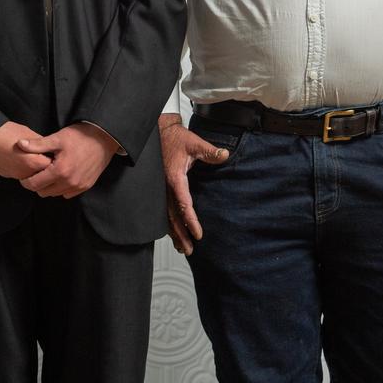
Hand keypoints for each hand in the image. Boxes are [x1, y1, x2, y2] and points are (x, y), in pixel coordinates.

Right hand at [0, 120, 54, 179]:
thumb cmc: (4, 133)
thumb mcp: (27, 134)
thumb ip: (40, 144)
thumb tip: (49, 148)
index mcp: (33, 162)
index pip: (52, 166)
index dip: (53, 158)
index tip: (54, 152)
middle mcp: (25, 174)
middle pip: (43, 174)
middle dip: (45, 165)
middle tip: (44, 154)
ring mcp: (15, 176)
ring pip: (32, 176)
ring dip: (35, 168)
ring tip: (32, 154)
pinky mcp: (8, 175)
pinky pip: (21, 174)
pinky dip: (24, 168)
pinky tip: (21, 157)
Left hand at [17, 123, 116, 197]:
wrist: (104, 138)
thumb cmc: (80, 136)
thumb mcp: (57, 138)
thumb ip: (38, 145)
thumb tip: (20, 144)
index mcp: (60, 171)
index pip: (34, 185)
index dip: (26, 181)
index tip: (24, 176)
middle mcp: (69, 182)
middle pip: (43, 192)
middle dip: (38, 184)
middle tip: (38, 172)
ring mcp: (79, 186)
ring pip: (55, 194)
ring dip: (50, 186)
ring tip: (50, 172)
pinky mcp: (86, 186)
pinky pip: (68, 193)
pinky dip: (62, 187)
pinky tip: (62, 175)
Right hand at [159, 113, 228, 254]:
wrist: (158, 132)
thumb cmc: (176, 138)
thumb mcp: (194, 143)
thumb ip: (210, 151)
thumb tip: (225, 155)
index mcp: (175, 178)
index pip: (184, 204)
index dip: (191, 221)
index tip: (198, 234)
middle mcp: (165, 187)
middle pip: (172, 217)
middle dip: (181, 235)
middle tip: (189, 250)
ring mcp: (160, 189)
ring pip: (165, 216)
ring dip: (173, 233)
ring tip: (182, 248)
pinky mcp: (159, 189)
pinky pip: (162, 210)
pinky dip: (167, 224)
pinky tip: (172, 233)